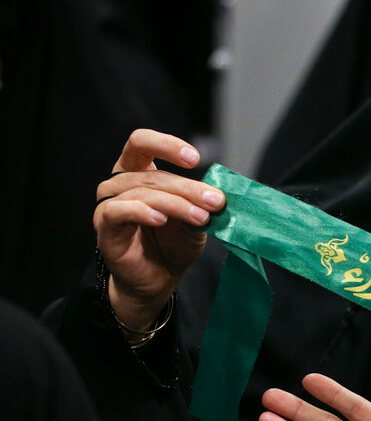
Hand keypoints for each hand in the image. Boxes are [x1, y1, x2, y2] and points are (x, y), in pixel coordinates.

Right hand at [94, 129, 224, 330]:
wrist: (160, 277)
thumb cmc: (174, 243)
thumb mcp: (195, 219)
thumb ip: (201, 204)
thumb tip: (216, 194)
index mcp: (138, 171)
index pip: (142, 143)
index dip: (166, 145)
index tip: (195, 158)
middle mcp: (119, 183)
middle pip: (153, 175)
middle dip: (189, 189)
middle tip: (216, 202)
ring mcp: (109, 204)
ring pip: (142, 193)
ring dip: (176, 204)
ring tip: (201, 218)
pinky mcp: (104, 226)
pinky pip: (119, 211)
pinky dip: (142, 211)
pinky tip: (161, 219)